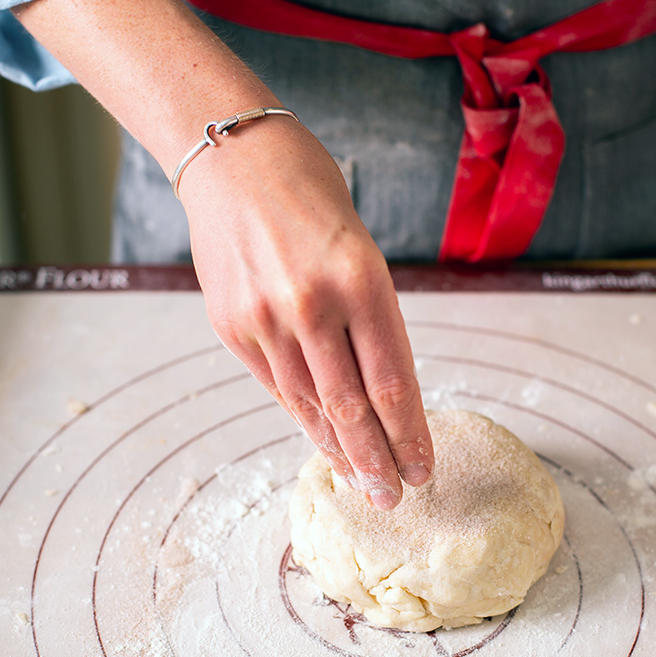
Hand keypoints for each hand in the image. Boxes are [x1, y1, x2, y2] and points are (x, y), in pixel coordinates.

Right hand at [183, 118, 432, 508]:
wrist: (233, 159)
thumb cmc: (312, 195)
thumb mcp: (361, 249)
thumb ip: (369, 319)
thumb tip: (381, 395)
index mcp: (360, 280)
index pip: (392, 381)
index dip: (409, 434)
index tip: (424, 469)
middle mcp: (311, 304)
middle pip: (352, 408)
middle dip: (377, 461)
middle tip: (393, 498)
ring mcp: (265, 319)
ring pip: (310, 406)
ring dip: (339, 450)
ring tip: (361, 481)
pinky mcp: (231, 327)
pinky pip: (276, 388)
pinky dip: (303, 419)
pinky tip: (321, 442)